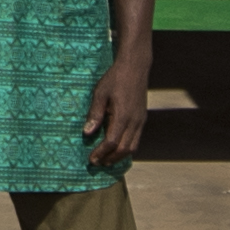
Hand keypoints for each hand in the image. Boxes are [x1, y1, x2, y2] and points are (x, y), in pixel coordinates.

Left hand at [87, 52, 149, 169]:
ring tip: (107, 159)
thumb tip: (87, 133)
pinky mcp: (142, 118)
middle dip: (110, 158)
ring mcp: (140, 120)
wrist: (135, 67)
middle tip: (97, 163)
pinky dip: (127, 148)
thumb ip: (94, 114)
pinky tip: (118, 147)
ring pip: (132, 146)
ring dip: (119, 156)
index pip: (111, 142)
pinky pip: (136, 139)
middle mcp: (134, 121)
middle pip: (123, 149)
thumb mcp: (100, 93)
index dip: (101, 153)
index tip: (91, 159)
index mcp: (122, 116)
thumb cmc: (115, 78)